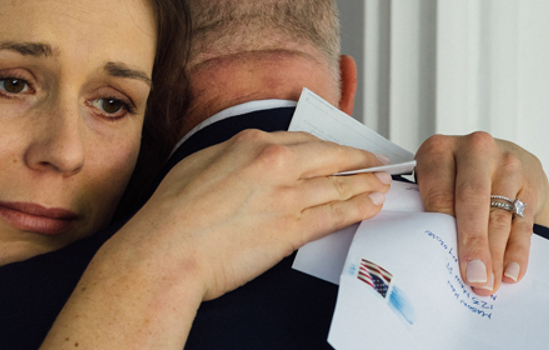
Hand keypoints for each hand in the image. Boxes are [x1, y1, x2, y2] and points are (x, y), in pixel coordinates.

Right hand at [120, 130, 390, 300]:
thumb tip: (242, 164)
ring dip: (365, 184)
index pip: (302, 140)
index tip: (337, 150)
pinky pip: (334, 215)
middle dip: (358, 159)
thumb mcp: (196, 166)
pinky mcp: (291, 228)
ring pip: (338, 185)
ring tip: (382, 185)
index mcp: (249, 144)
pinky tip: (370, 207)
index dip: (326, 147)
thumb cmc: (170, 215)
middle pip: (330, 156)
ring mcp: (285, 195)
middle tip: (376, 162)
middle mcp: (273, 163)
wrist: (166, 250)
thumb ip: (230, 159)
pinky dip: (357, 209)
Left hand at [415, 132, 548, 296]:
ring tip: (490, 283)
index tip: (444, 260)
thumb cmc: (454, 177)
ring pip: (500, 215)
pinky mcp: (532, 182)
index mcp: (439, 150)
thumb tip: (416, 252)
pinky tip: (511, 272)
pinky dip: (518, 250)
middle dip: (474, 244)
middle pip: (473, 202)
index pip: (440, 193)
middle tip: (474, 279)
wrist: (500, 157)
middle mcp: (476, 150)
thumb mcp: (434, 181)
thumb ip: (428, 207)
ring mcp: (508, 164)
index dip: (442, 229)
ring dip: (496, 254)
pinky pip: (524, 222)